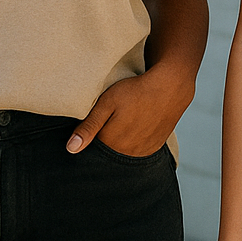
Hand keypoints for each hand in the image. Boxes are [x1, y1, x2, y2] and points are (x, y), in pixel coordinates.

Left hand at [66, 64, 194, 156]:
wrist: (170, 87)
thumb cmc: (135, 91)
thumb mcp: (107, 103)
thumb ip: (89, 127)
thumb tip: (71, 149)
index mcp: (112, 143)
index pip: (93, 148)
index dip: (90, 136)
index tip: (92, 123)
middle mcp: (127, 153)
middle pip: (108, 152)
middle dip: (104, 140)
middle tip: (110, 119)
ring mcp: (143, 151)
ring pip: (123, 152)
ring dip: (119, 143)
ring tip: (123, 122)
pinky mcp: (154, 147)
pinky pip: (138, 151)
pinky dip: (133, 143)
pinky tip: (134, 127)